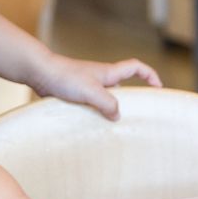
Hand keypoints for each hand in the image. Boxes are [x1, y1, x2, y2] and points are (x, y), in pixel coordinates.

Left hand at [29, 52, 160, 120]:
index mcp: (108, 73)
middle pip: (122, 89)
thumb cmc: (65, 77)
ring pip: (104, 100)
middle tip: (134, 120)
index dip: (150, 75)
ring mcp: (87, 87)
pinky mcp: (75, 95)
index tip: (158, 88)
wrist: (39, 73)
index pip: (136, 67)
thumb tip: (118, 116)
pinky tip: (89, 129)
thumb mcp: (91, 91)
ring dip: (108, 112)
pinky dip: (92, 116)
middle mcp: (100, 79)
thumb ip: (107, 103)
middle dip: (129, 103)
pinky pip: (89, 107)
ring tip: (111, 130)